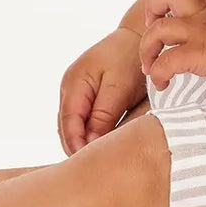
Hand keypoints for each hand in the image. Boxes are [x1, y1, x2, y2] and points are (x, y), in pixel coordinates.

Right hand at [58, 27, 148, 155]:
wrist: (138, 36)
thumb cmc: (130, 58)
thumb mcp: (119, 87)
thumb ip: (103, 115)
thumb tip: (91, 143)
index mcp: (74, 84)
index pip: (68, 124)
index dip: (77, 147)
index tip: (90, 166)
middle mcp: (70, 89)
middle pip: (66, 129)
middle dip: (78, 149)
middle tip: (97, 170)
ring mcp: (76, 91)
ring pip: (73, 127)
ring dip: (83, 143)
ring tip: (101, 162)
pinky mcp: (87, 95)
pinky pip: (82, 120)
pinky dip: (89, 134)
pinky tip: (102, 146)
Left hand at [140, 0, 205, 97]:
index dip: (180, 1)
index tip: (176, 16)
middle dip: (154, 9)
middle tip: (153, 26)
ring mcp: (200, 34)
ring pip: (159, 27)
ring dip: (147, 45)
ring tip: (149, 62)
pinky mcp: (197, 55)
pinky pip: (165, 62)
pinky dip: (157, 73)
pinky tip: (161, 83)